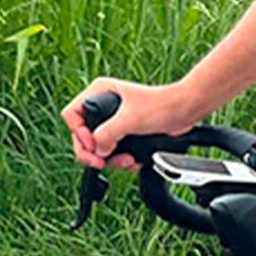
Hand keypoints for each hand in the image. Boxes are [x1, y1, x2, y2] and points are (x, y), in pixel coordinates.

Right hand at [60, 77, 199, 170]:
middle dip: (93, 153)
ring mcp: (112, 119)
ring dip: (109, 159)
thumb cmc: (162, 105)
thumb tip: (97, 150)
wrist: (184, 110)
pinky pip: (112, 150)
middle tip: (102, 162)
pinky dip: (119, 159)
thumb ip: (107, 134)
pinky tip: (131, 161)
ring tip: (125, 162)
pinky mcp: (123, 132)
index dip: (79, 134)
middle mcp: (102, 105)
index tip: (94, 145)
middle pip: (82, 136)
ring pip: (97, 146)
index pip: (71, 116)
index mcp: (99, 92)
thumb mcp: (129, 119)